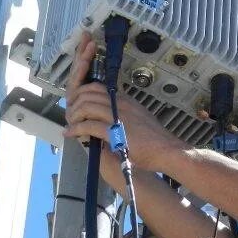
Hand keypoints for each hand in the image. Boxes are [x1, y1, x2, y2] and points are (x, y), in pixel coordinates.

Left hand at [63, 32, 183, 172]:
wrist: (167, 150)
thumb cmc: (154, 138)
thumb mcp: (139, 116)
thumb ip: (124, 111)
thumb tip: (109, 111)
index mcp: (125, 100)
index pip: (98, 87)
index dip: (82, 93)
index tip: (76, 104)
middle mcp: (121, 104)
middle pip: (89, 93)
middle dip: (74, 103)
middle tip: (70, 115)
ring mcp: (118, 117)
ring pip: (86, 106)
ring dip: (74, 116)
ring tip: (71, 124)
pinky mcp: (115, 132)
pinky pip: (89, 126)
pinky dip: (77, 130)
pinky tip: (71, 134)